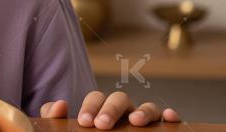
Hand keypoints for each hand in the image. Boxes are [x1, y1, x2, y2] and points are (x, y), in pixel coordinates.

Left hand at [40, 91, 179, 129]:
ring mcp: (142, 120)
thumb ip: (56, 117)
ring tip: (135, 121)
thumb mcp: (69, 129)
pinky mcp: (159, 130)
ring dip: (143, 111)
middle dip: (111, 109)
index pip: (96, 97)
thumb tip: (60, 105)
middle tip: (101, 125)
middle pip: (120, 99)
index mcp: (101, 108)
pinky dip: (169, 116)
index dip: (91, 106)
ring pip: (148, 108)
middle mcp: (124, 111)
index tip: (84, 121)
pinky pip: (167, 120)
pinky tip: (169, 117)